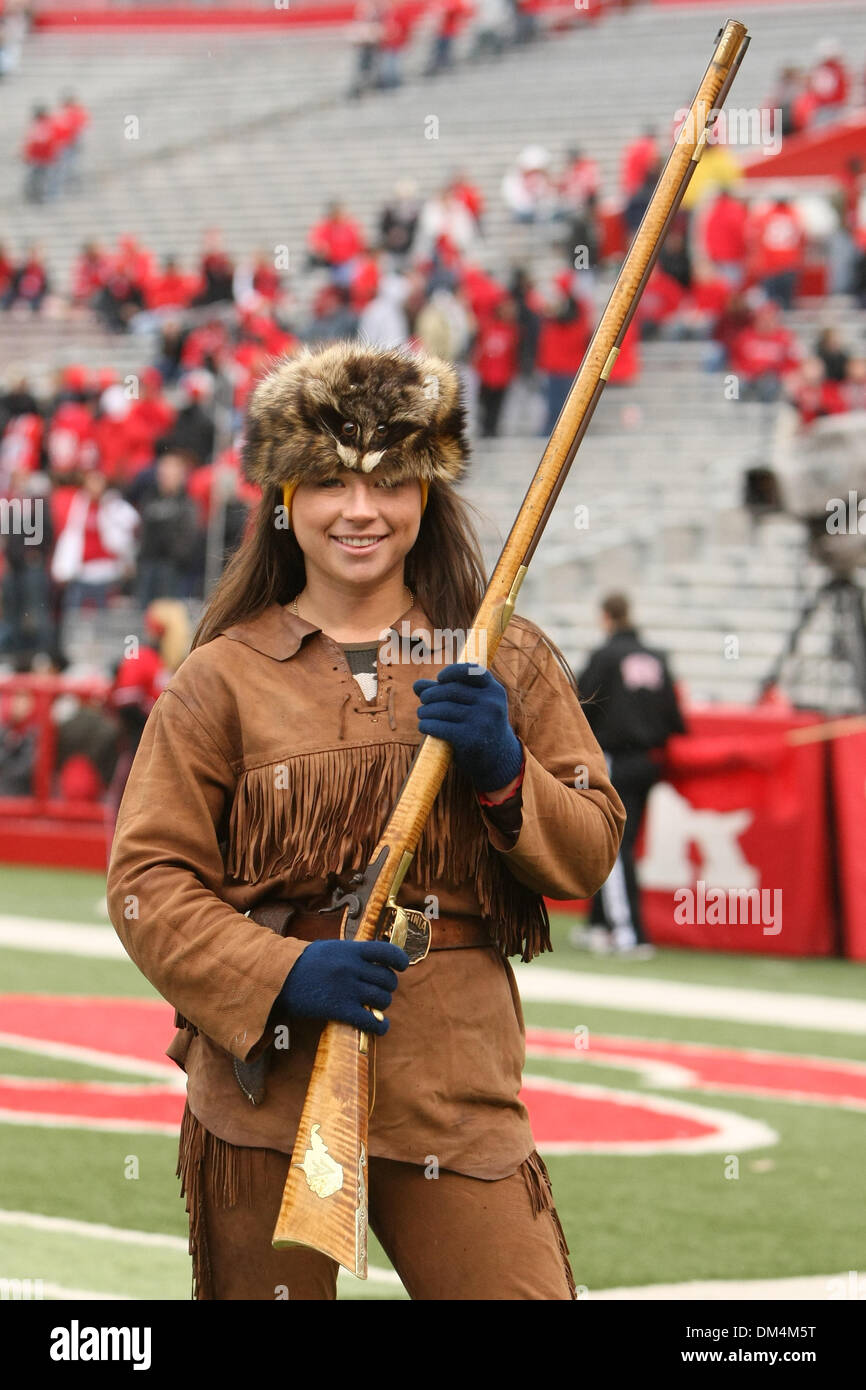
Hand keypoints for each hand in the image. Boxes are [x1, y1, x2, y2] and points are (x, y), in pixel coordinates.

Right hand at [278, 939, 408, 1035]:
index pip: (387, 952)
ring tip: (375, 1007)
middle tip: (379, 991)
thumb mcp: (330, 948)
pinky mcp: (340, 1010)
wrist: (278, 978)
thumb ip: (352, 953)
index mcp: (351, 950)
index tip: (402, 967)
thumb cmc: (302, 963)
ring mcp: (347, 989)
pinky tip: (379, 1027)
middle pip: (387, 980)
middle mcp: (352, 968)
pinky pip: (371, 1021)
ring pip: (382, 1000)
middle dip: (387, 987)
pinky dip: (380, 1026)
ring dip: (382, 1005)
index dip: (400, 961)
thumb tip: (373, 959)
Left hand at [413, 662, 523, 792]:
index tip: (439, 678)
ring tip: (422, 713)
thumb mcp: (471, 706)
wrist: (498, 760)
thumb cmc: (479, 727)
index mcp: (494, 691)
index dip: (452, 671)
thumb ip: (445, 693)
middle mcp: (491, 704)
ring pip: (443, 708)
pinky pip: (440, 727)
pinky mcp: (471, 739)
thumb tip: (417, 685)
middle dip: (432, 694)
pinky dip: (427, 725)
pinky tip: (424, 726)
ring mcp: (482, 721)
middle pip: (451, 690)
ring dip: (426, 711)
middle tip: (423, 700)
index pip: (472, 671)